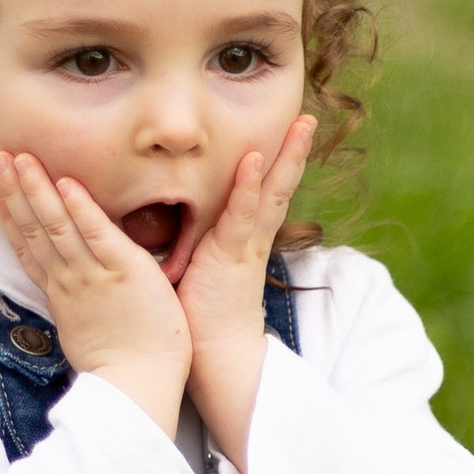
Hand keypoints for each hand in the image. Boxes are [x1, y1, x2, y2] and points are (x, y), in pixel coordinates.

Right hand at [0, 150, 190, 441]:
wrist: (136, 387)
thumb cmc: (121, 363)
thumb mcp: (85, 328)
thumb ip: (78, 299)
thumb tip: (74, 285)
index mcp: (61, 292)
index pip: (28, 244)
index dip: (11, 211)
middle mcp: (69, 280)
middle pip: (34, 228)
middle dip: (15, 190)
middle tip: (0, 154)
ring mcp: (92, 276)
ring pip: (56, 226)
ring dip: (37, 190)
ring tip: (21, 158)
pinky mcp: (123, 273)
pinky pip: (98, 234)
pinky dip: (81, 208)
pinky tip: (67, 182)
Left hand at [177, 113, 318, 473]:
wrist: (210, 355)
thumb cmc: (197, 315)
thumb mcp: (195, 267)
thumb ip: (190, 244)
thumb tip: (165, 225)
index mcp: (242, 239)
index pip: (262, 193)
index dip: (273, 162)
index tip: (285, 132)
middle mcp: (251, 237)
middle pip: (279, 185)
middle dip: (294, 151)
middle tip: (308, 117)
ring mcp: (246, 245)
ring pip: (272, 193)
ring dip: (287, 158)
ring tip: (302, 124)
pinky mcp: (233, 255)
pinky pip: (245, 214)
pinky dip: (252, 186)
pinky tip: (255, 160)